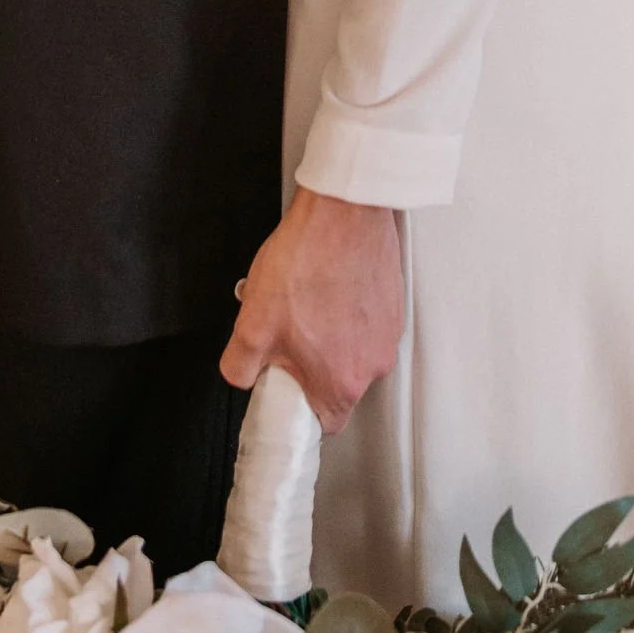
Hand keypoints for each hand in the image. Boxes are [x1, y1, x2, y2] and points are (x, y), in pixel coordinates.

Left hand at [220, 187, 403, 431]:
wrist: (344, 210)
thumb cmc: (308, 261)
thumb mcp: (253, 322)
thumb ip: (240, 365)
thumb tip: (242, 376)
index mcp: (340, 382)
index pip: (322, 423)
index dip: (299, 406)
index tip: (286, 386)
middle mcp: (373, 364)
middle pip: (336, 384)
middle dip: (310, 363)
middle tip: (288, 330)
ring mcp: (388, 333)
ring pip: (351, 350)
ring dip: (329, 334)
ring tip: (305, 297)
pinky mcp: (393, 304)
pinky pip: (366, 322)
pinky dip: (347, 310)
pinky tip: (326, 282)